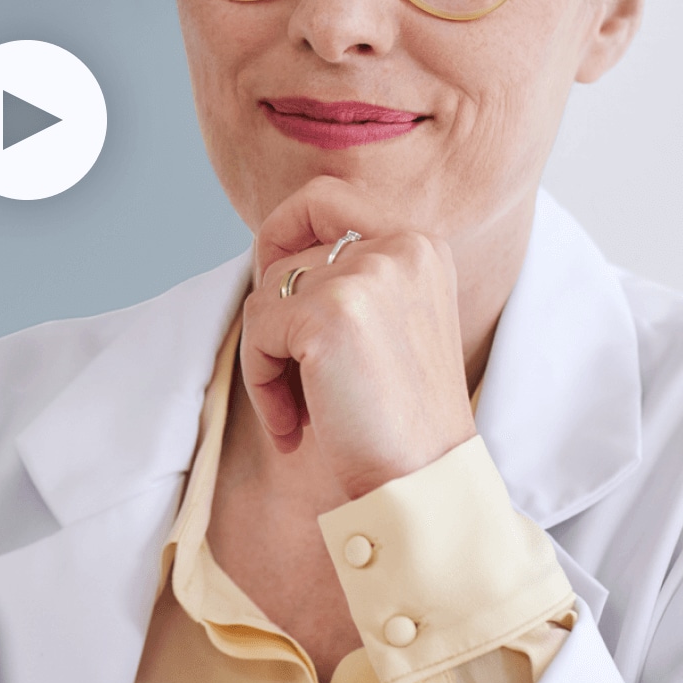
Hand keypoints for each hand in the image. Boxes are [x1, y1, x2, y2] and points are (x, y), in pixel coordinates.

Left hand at [240, 175, 477, 500]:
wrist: (425, 484)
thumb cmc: (398, 417)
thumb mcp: (388, 322)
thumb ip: (345, 276)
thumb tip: (268, 251)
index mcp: (420, 244)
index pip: (321, 198)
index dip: (281, 235)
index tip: (274, 295)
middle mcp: (400, 246)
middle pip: (287, 255)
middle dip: (276, 319)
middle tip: (297, 379)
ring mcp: (366, 275)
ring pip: (266, 294)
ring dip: (268, 359)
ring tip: (302, 410)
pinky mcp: (330, 313)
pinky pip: (257, 331)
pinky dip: (260, 381)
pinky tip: (293, 424)